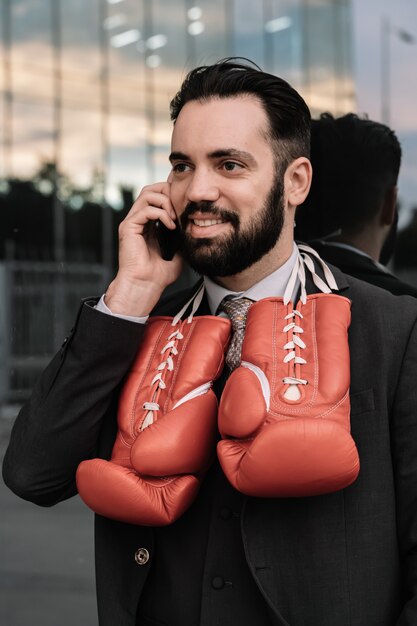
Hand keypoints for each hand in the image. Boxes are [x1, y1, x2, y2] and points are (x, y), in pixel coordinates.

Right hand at [104, 182, 182, 315]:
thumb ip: (183, 239)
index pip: (158, 196)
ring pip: (147, 194)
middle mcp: (138, 220)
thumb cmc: (158, 275)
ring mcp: (132, 222)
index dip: (172, 196)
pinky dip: (161, 213)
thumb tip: (196, 230)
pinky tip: (169, 225)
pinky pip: (145, 209)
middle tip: (180, 209)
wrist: (146, 285)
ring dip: (166, 202)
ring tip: (174, 218)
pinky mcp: (128, 227)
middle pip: (151, 188)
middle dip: (168, 192)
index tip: (185, 209)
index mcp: (148, 223)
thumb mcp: (178, 253)